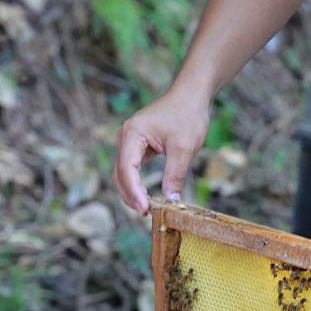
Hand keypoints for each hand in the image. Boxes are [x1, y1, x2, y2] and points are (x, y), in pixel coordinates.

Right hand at [115, 88, 209, 214]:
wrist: (190, 96)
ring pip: (123, 173)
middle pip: (120, 173)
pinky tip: (146, 197)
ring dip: (131, 192)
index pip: (127, 169)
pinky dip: (136, 184)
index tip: (145, 209)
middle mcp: (125, 137)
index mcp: (132, 133)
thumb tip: (171, 201)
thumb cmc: (187, 115)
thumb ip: (175, 174)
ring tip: (146, 209)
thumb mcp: (184, 148)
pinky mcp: (137, 145)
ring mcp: (129, 141)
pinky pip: (131, 169)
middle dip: (130, 195)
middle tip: (146, 214)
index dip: (134, 192)